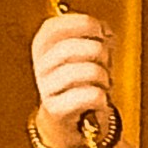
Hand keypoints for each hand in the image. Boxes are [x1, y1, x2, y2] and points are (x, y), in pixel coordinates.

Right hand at [28, 11, 117, 147]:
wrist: (72, 122)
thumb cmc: (82, 82)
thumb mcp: (90, 53)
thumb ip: (99, 36)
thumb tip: (106, 32)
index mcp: (43, 45)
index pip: (55, 26)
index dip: (83, 24)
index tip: (100, 31)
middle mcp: (41, 65)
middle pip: (75, 47)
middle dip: (100, 53)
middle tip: (106, 62)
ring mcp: (46, 87)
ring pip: (88, 71)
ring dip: (105, 77)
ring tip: (103, 83)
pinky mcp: (56, 109)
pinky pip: (91, 94)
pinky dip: (103, 97)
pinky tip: (99, 100)